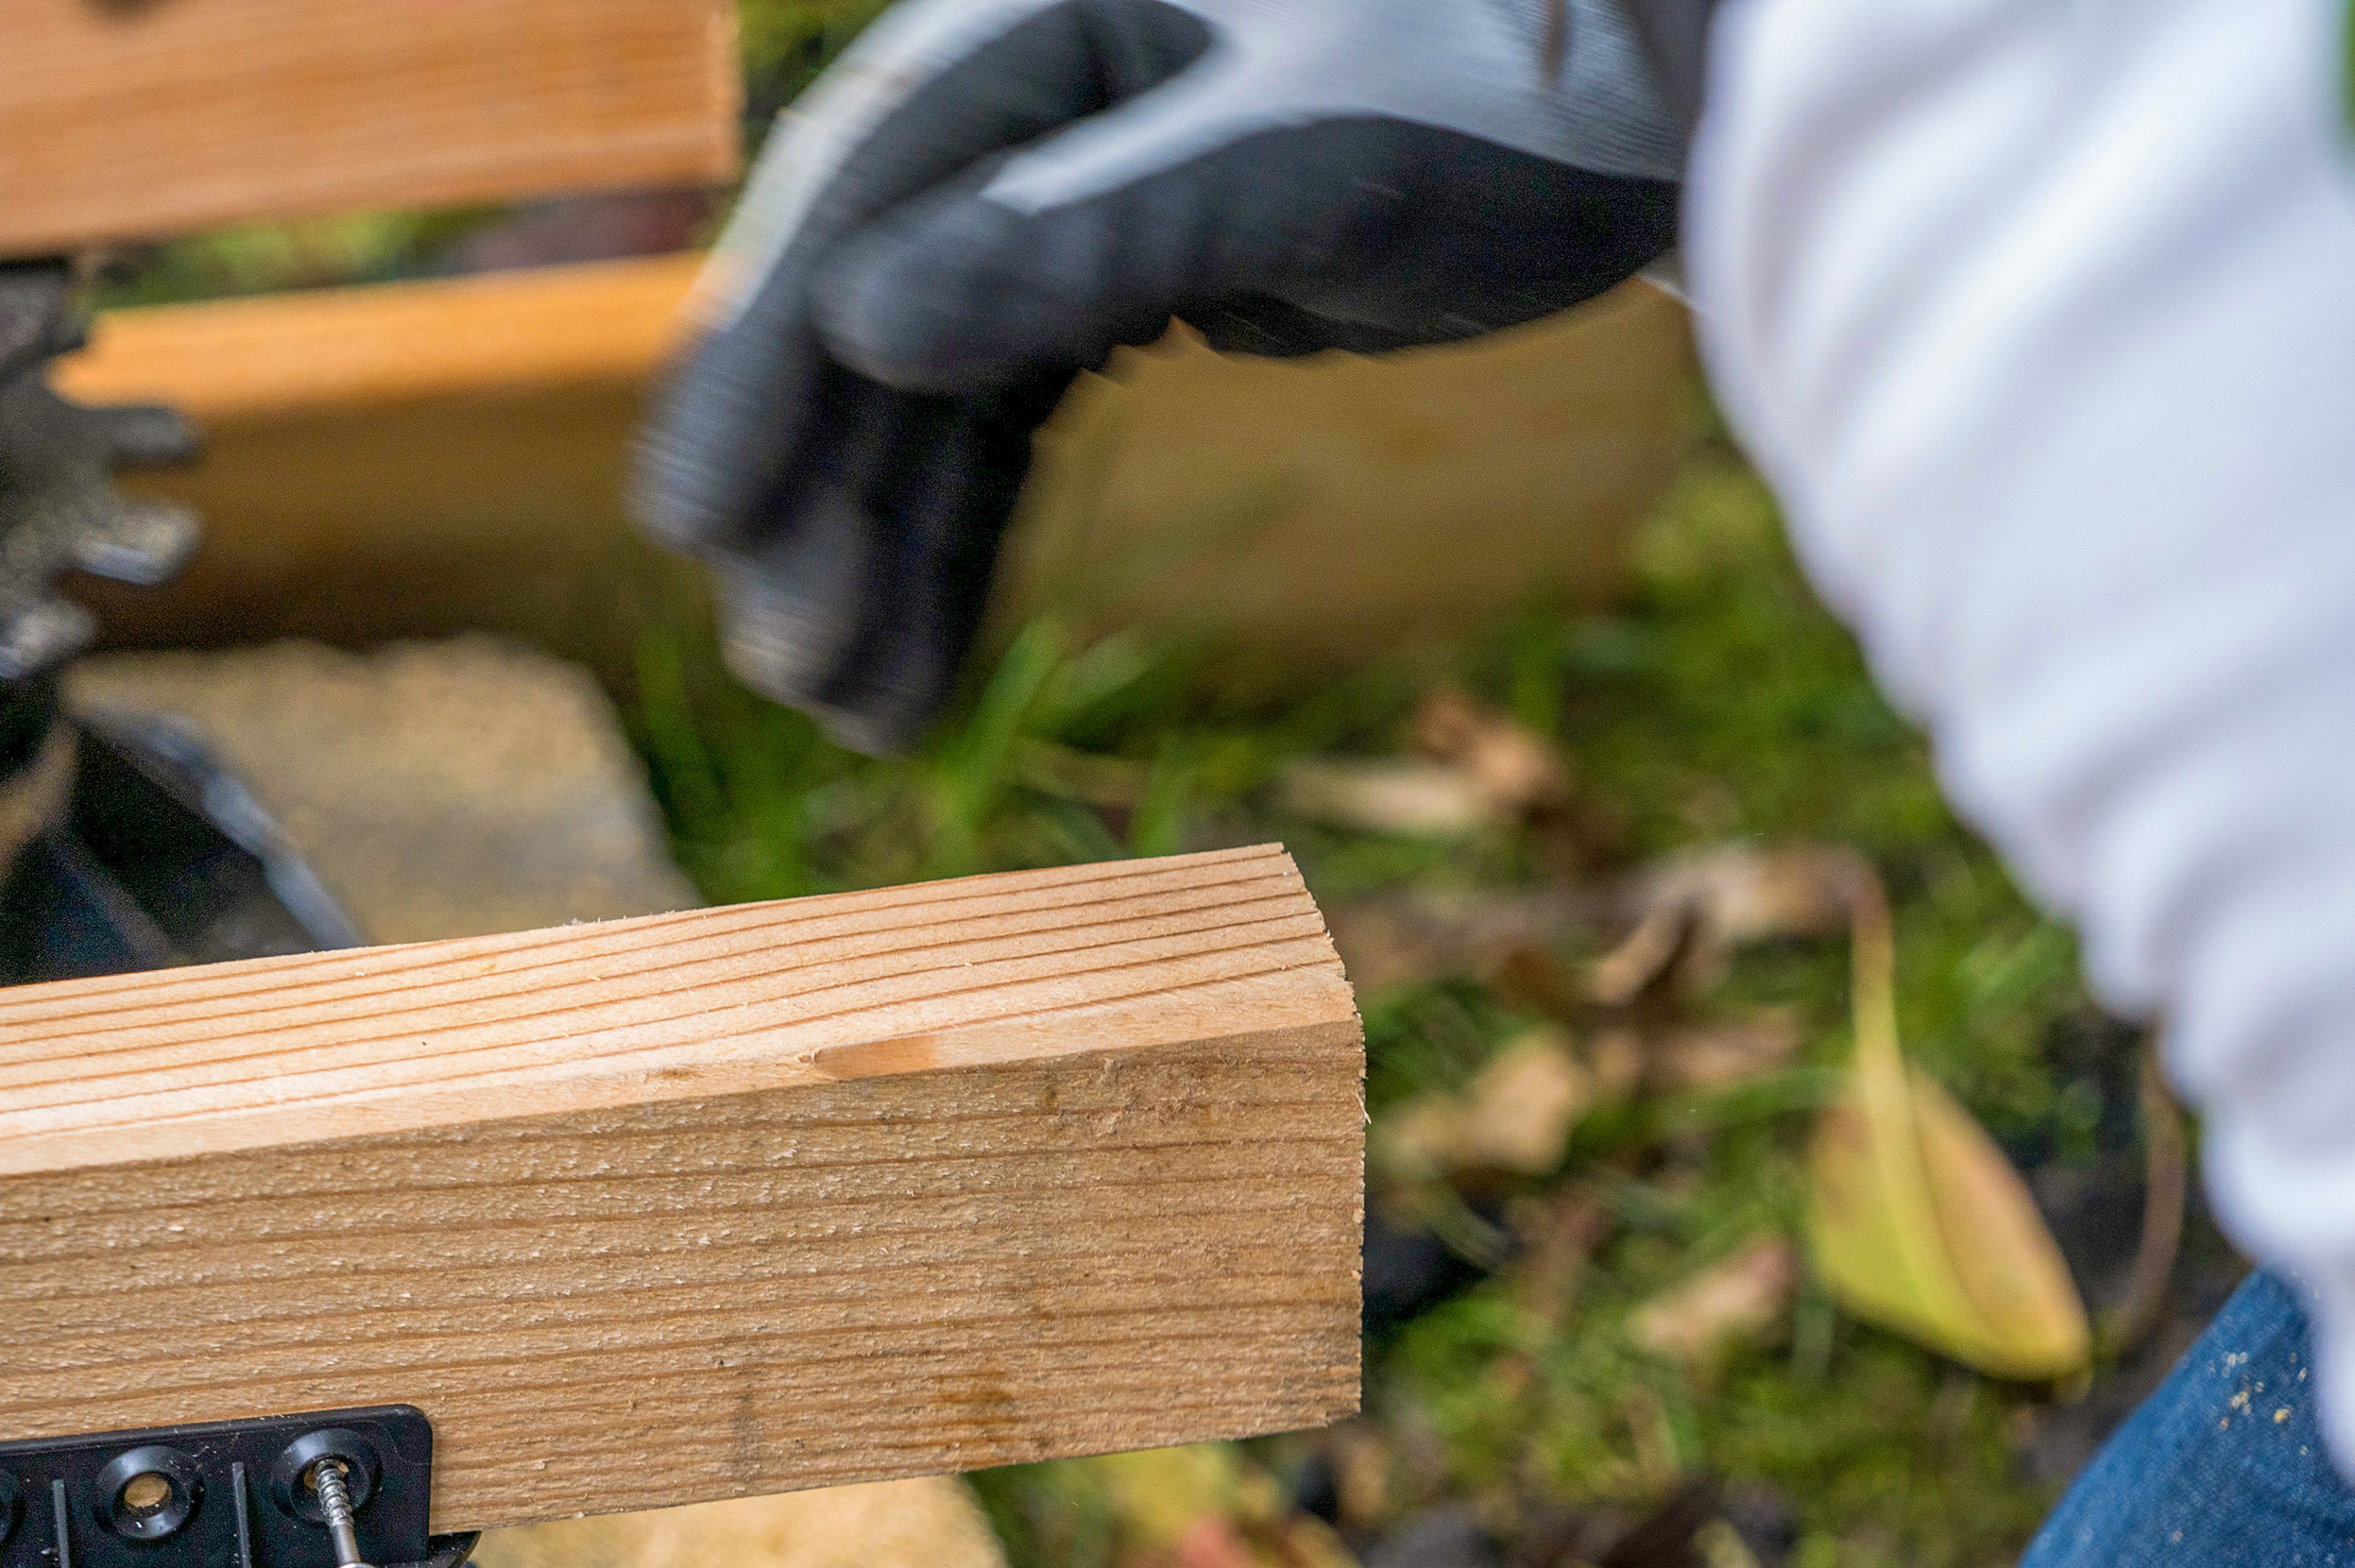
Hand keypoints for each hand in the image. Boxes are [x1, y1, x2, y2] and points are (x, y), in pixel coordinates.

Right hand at [635, 0, 1688, 751]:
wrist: (1662, 91)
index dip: (764, 354)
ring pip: (924, 390)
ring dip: (877, 551)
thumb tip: (872, 330)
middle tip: (783, 661)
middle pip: (866, 307)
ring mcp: (1068, 196)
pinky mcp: (1125, 282)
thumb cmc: (1511, 87)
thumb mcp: (1308, 160)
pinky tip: (915, 674)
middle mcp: (1029, 99)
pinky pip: (1001, 426)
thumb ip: (1092, 235)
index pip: (861, 191)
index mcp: (1044, 16)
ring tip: (848, 710)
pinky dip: (958, 547)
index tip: (693, 516)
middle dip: (818, 494)